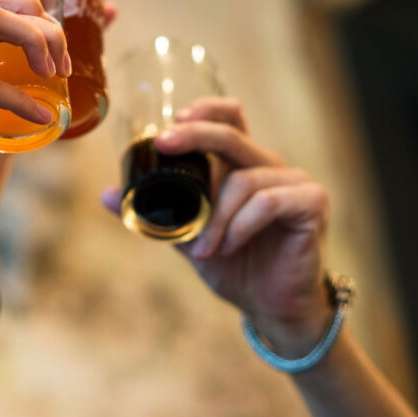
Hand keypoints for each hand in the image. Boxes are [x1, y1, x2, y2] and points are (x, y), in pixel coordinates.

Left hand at [101, 96, 330, 353]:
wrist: (271, 307)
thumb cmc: (234, 266)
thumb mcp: (187, 237)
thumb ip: (155, 214)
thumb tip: (105, 195)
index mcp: (241, 165)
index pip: (230, 117)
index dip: (205, 110)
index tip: (173, 120)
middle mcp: (268, 166)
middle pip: (232, 134)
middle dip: (195, 136)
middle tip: (165, 145)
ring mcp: (294, 182)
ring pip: (244, 180)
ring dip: (216, 217)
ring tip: (204, 248)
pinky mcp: (312, 204)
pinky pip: (269, 201)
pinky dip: (242, 224)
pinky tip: (230, 245)